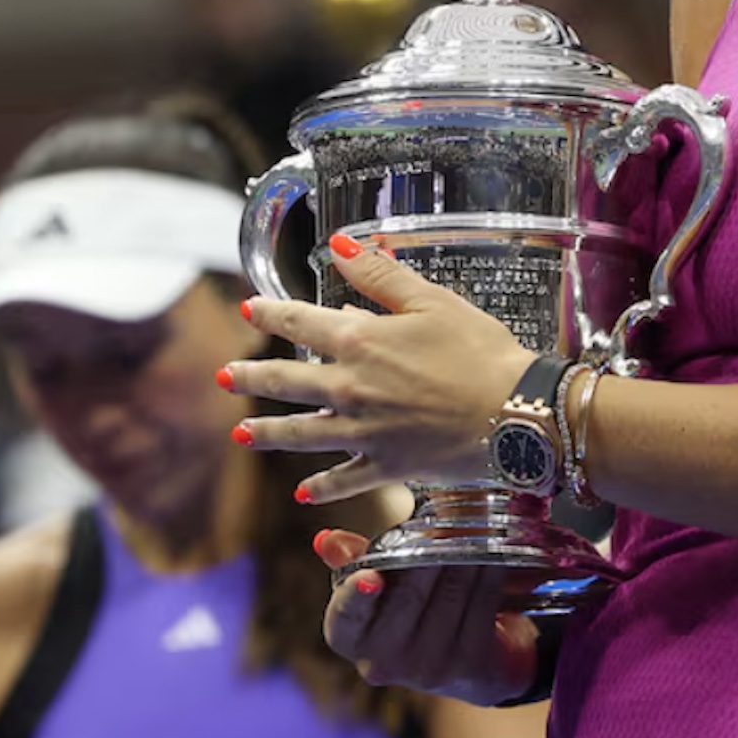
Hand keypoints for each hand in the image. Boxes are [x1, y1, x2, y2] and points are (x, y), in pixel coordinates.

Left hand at [226, 235, 536, 502]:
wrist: (513, 414)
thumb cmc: (480, 350)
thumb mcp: (432, 301)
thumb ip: (381, 274)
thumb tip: (340, 245)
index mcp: (360, 342)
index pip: (301, 323)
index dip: (271, 313)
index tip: (248, 308)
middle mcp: (349, 389)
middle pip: (287, 383)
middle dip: (251, 378)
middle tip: (225, 376)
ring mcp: (364, 432)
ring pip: (302, 435)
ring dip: (268, 434)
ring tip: (241, 435)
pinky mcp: (386, 465)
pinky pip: (343, 480)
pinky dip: (322, 488)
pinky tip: (304, 492)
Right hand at [314, 529, 543, 705]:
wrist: (466, 663)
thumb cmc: (410, 609)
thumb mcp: (377, 585)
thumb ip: (353, 560)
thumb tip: (326, 540)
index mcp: (349, 638)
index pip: (346, 616)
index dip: (357, 595)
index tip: (371, 575)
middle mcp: (382, 662)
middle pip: (409, 594)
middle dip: (430, 548)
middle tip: (447, 512)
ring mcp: (427, 669)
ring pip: (451, 591)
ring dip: (467, 550)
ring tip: (476, 518)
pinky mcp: (469, 665)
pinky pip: (482, 602)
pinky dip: (489, 570)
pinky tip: (494, 547)